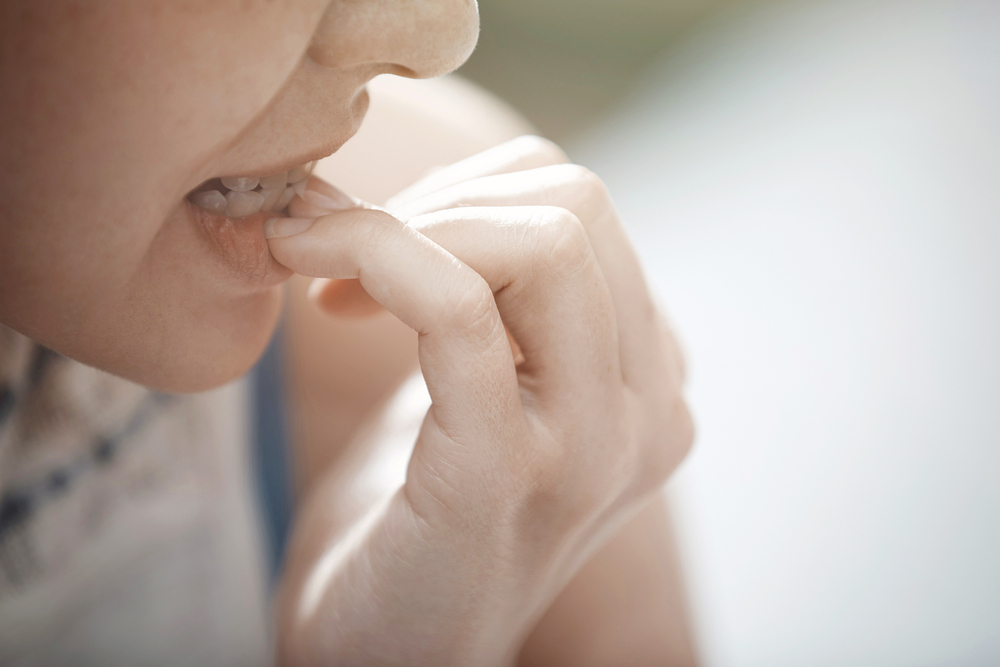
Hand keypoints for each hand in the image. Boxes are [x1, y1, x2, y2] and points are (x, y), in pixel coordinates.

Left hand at [267, 136, 692, 665]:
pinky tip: (313, 279)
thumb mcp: (487, 390)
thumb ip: (508, 301)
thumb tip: (452, 184)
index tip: (380, 245)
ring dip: (403, 225)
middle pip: (574, 204)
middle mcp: (651, 413)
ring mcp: (593, 449)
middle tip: (347, 255)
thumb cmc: (420, 519)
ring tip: (329, 277)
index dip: (466, 195)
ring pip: (539, 241)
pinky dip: (376, 257)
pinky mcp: (505, 475)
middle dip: (438, 200)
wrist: (387, 655)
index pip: (583, 208)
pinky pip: (457, 308)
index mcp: (652, 382)